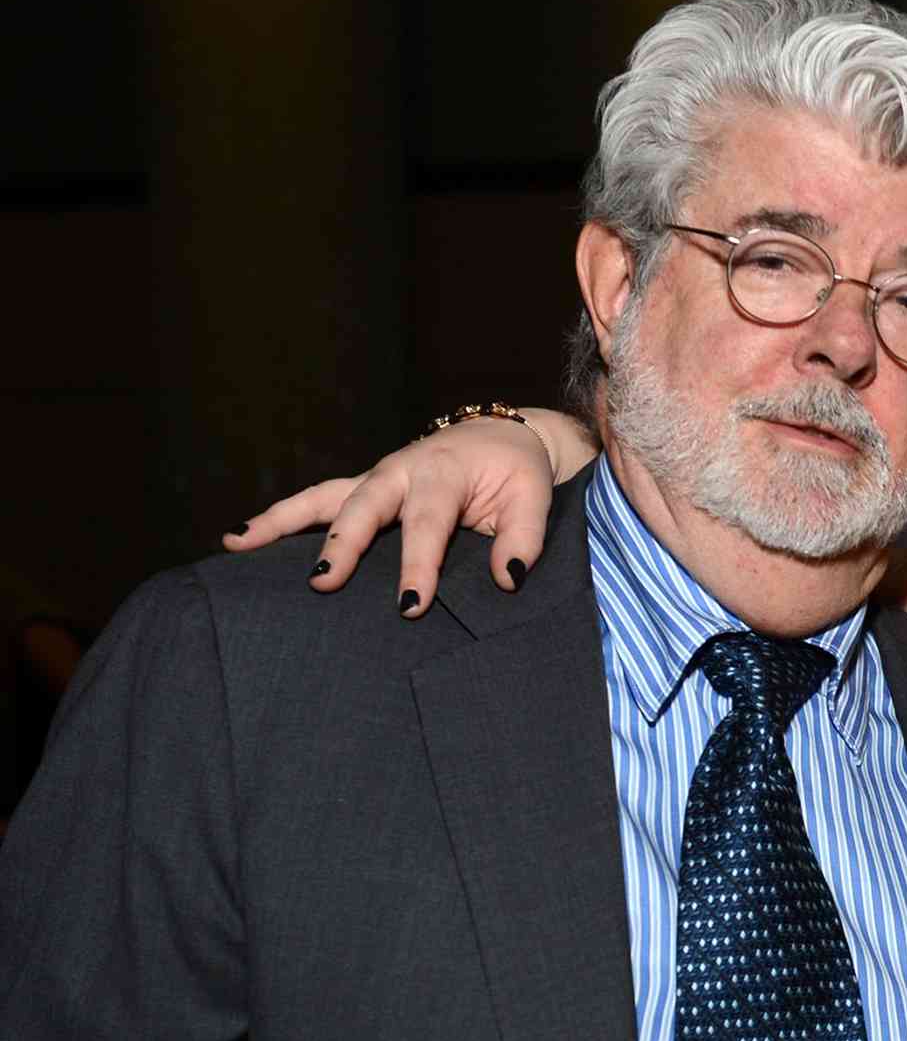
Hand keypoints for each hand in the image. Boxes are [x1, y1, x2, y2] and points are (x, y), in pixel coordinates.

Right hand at [224, 409, 586, 614]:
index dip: (418, 565)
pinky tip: (238, 539)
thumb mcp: (533, 499)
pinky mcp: (364, 488)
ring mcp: (376, 477)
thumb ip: (523, 538)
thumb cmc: (516, 473)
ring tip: (239, 545)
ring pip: (324, 498)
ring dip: (282, 522)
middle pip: (363, 507)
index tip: (409, 604)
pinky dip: (279, 518)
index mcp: (444, 472)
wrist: (504, 436)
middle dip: (342, 545)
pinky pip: (317, 502)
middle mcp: (401, 469)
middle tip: (322, 582)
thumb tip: (508, 578)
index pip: (427, 523)